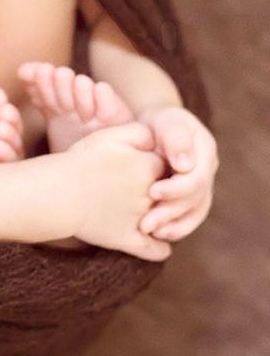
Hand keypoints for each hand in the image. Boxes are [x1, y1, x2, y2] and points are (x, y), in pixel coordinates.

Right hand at [63, 121, 172, 260]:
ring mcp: (140, 218)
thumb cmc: (79, 161)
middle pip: (168, 192)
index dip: (155, 165)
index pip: (165, 165)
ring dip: (163, 219)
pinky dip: (158, 250)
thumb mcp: (109, 136)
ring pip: (164, 220)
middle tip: (150, 189)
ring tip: (154, 216)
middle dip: (162, 192)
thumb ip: (139, 133)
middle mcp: (149, 193)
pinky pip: (153, 250)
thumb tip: (158, 140)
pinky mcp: (127, 238)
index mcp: (147, 167)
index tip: (144, 166)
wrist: (56, 192)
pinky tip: (160, 247)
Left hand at [136, 106, 218, 240]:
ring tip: (150, 232)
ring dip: (174, 224)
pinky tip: (158, 234)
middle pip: (196, 198)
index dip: (177, 188)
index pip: (198, 176)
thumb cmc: (157, 121)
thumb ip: (175, 138)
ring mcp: (202, 184)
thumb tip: (185, 165)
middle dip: (170, 211)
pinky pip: (189, 216)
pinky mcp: (191, 196)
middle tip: (146, 223)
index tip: (151, 192)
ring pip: (195, 211)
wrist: (156, 126)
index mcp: (205, 150)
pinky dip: (176, 227)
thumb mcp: (165, 121)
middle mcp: (208, 169)